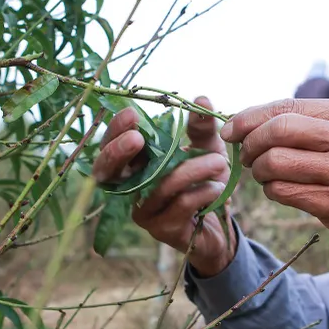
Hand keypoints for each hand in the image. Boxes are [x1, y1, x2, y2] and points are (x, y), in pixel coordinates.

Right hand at [91, 96, 236, 276]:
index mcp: (135, 164)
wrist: (220, 224)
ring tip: (218, 161)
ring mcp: (144, 211)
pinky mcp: (162, 230)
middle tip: (137, 138)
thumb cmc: (205, 181)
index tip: (131, 115)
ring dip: (190, 171)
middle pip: (107, 173)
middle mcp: (132, 188)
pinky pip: (179, 206)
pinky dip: (201, 192)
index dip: (114, 132)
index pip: (110, 147)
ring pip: (157, 186)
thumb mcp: (207, 148)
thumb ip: (202, 126)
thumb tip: (202, 98)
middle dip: (118, 153)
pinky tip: (218, 188)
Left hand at [220, 98, 328, 250]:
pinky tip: (279, 189)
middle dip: (251, 143)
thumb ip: (311, 121)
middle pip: (278, 130)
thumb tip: (250, 119)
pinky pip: (284, 191)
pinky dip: (272, 190)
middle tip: (246, 155)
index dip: (250, 117)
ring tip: (265, 173)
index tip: (230, 129)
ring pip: (276, 163)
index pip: (288, 106)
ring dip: (259, 170)